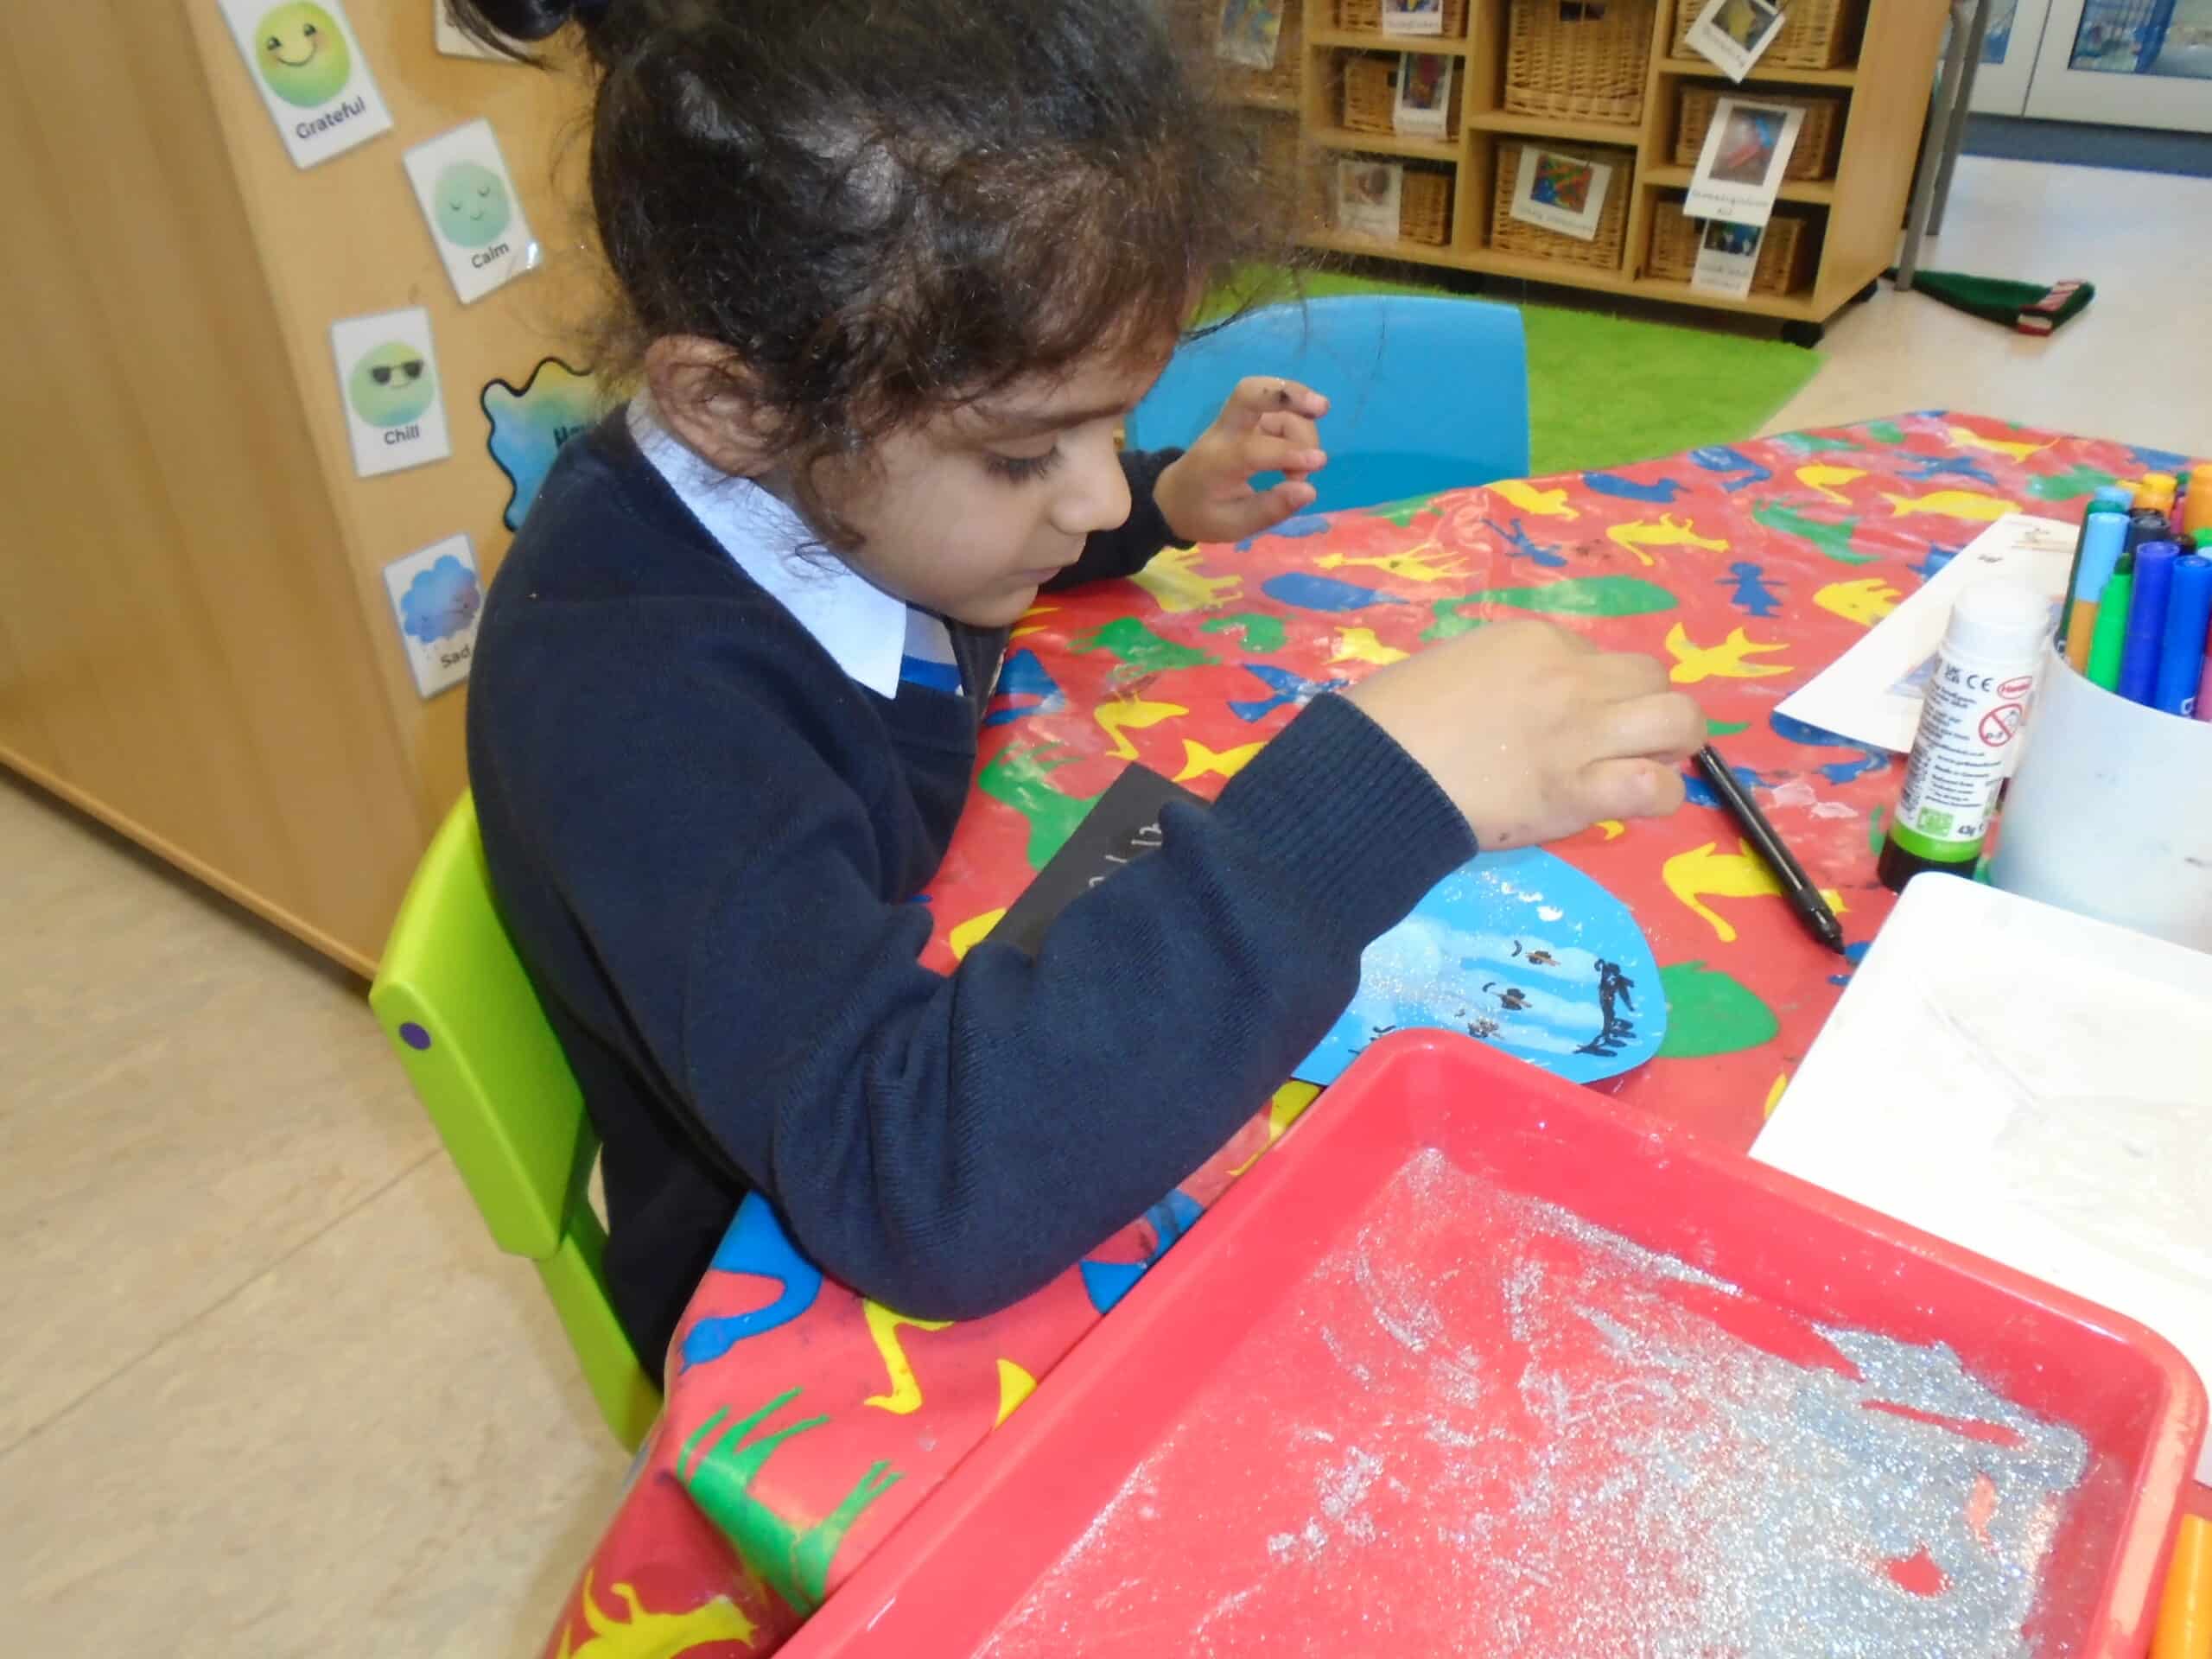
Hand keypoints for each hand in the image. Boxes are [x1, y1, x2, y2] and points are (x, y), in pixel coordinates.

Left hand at [1153, 377, 1329, 544]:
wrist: (1173, 497)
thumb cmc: (1203, 514)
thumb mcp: (1234, 525)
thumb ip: (1270, 510)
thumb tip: (1309, 491)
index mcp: (1217, 462)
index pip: (1254, 449)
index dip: (1289, 453)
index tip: (1319, 463)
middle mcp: (1224, 433)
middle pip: (1249, 393)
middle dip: (1288, 394)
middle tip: (1322, 408)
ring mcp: (1234, 421)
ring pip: (1271, 401)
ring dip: (1300, 421)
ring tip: (1308, 461)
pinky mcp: (1244, 419)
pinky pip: (1274, 406)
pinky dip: (1296, 418)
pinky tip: (1302, 448)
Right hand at [1345, 619, 1703, 849]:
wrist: (1374, 769)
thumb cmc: (1389, 716)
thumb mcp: (1449, 663)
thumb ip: (1500, 673)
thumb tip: (1521, 701)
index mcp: (1534, 640)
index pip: (1598, 657)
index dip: (1594, 690)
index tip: (1569, 719)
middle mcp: (1571, 677)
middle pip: (1652, 677)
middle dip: (1646, 706)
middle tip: (1626, 741)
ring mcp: (1581, 733)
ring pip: (1678, 720)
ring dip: (1675, 743)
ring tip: (1652, 765)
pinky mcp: (1580, 791)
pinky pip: (1655, 788)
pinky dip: (1656, 797)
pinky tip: (1634, 803)